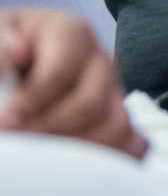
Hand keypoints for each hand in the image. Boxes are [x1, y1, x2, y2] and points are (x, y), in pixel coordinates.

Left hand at [0, 9, 143, 155]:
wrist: (19, 60)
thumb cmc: (5, 47)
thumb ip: (0, 44)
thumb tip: (16, 51)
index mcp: (71, 32)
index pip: (61, 72)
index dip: (32, 101)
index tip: (4, 121)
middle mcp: (100, 60)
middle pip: (91, 104)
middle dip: (49, 128)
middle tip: (17, 142)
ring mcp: (114, 88)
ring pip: (115, 127)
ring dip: (74, 148)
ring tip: (40, 154)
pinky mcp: (117, 114)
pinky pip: (127, 142)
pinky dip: (104, 155)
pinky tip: (71, 162)